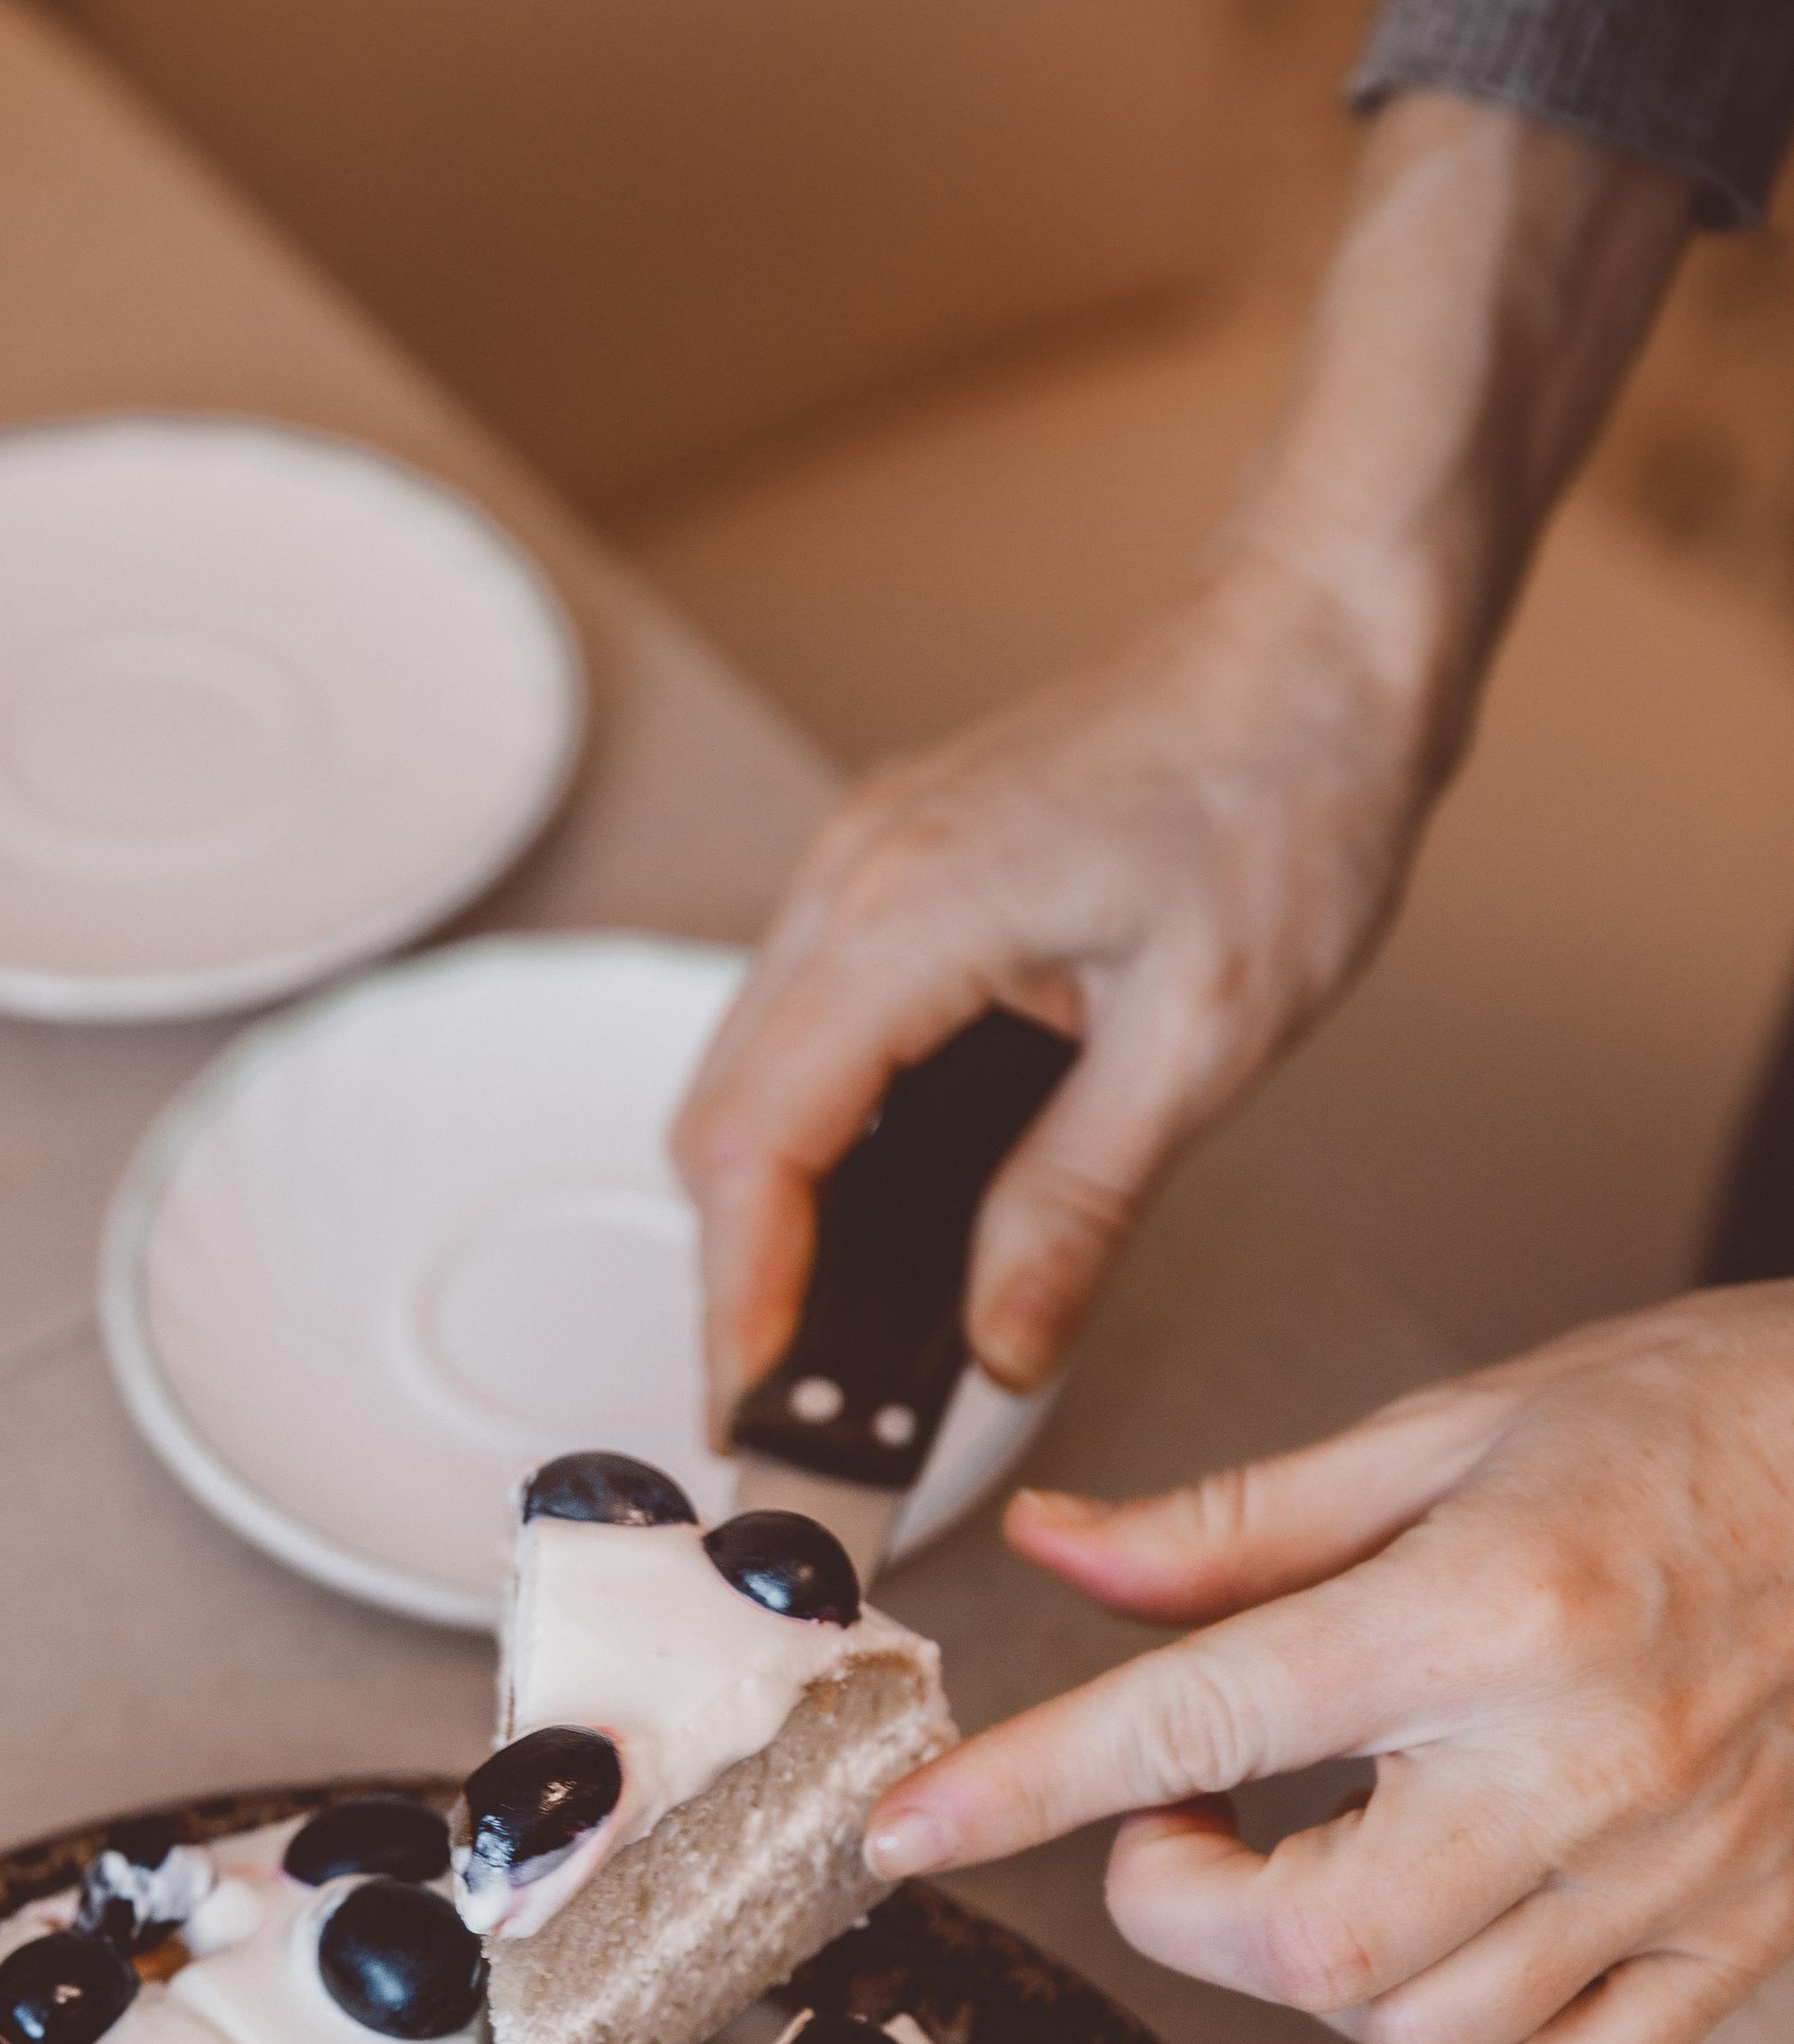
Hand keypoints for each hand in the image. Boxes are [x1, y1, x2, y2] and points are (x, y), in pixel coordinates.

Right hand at [671, 542, 1441, 1422]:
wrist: (1324, 639)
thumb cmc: (1285, 790)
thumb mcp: (1201, 1040)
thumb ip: (1077, 1207)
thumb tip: (1002, 1348)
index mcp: (906, 916)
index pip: (757, 1145)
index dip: (743, 1295)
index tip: (759, 1404)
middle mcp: (852, 879)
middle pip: (720, 1121)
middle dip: (740, 1274)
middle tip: (793, 1402)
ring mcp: (864, 865)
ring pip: (749, 1077)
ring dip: (769, 1208)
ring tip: (823, 1334)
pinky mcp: (899, 870)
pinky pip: (807, 1026)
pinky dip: (814, 1135)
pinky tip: (875, 1208)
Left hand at [865, 1290, 1793, 2043]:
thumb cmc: (1706, 1423)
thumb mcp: (1445, 1427)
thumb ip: (1231, 1524)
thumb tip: (1058, 1552)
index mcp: (1488, 1608)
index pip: (1199, 1720)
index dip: (1029, 1785)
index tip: (916, 1829)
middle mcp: (1581, 1759)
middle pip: (1307, 1944)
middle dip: (1180, 1904)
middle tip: (1177, 1818)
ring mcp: (1671, 1869)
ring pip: (1415, 2034)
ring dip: (1310, 1973)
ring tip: (1321, 1851)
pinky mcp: (1740, 1937)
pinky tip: (1440, 1947)